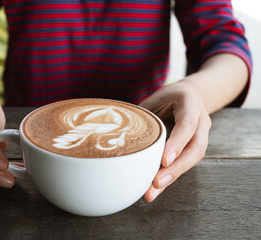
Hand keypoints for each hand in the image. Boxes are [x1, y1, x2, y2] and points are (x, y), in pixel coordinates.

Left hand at [139, 80, 211, 201]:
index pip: (187, 125)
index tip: (164, 160)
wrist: (191, 96)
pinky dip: (169, 176)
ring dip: (171, 177)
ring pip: (192, 160)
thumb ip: (143, 115)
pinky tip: (154, 189)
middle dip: (176, 168)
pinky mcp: (194, 148)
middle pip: (195, 149)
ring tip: (151, 193)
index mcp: (190, 105)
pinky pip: (184, 163)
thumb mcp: (155, 99)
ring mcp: (201, 136)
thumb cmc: (168, 98)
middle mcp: (201, 122)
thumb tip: (116, 133)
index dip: (177, 143)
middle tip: (156, 183)